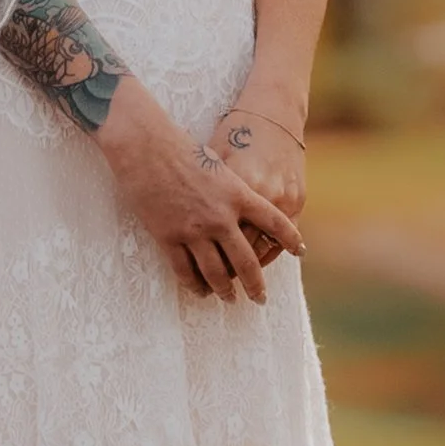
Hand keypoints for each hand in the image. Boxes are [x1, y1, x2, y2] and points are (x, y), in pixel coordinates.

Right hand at [97, 77, 304, 302]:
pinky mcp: (168, 237)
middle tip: (260, 298)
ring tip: (229, 299)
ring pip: (216, 272)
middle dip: (255, 284)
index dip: (290, 239)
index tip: (299, 251)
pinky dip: (194, 285)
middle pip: (247, 261)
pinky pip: (185, 271)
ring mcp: (194, 230)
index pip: (275, 222)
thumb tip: (245, 209)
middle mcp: (221, 217)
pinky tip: (199, 291)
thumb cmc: (181, 148)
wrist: (145, 146)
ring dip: (225, 290)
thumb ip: (233, 190)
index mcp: (238, 194)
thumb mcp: (219, 164)